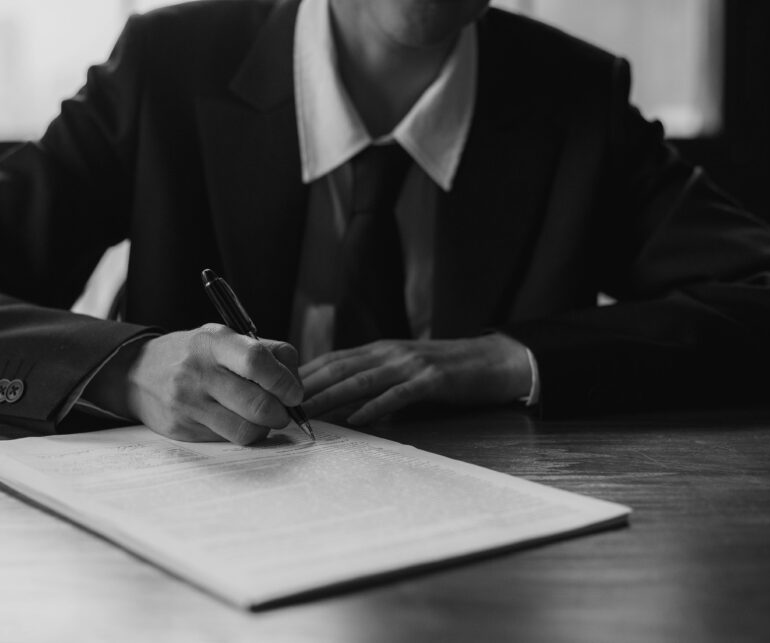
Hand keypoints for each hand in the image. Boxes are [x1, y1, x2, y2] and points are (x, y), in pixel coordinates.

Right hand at [90, 324, 302, 444]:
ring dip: (264, 428)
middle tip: (283, 410)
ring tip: (261, 418)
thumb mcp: (225, 338)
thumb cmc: (195, 354)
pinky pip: (228, 440)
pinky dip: (241, 434)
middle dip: (281, 413)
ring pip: (246, 430)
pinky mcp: (182, 430)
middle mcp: (197, 371)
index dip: (284, 382)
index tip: (294, 393)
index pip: (257, 361)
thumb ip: (266, 352)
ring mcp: (187, 403)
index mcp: (213, 342)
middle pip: (257, 404)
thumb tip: (296, 383)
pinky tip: (235, 420)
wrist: (137, 373)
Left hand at [300, 334, 532, 425]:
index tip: (276, 388)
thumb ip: (375, 380)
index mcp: (380, 350)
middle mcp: (390, 353)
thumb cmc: (447, 370)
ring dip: (331, 396)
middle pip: (339, 367)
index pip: (332, 359)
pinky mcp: (432, 380)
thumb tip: (339, 404)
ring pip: (362, 379)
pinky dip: (376, 406)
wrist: (494, 361)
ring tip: (306, 411)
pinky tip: (358, 419)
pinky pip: (399, 394)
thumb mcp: (404, 369)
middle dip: (307, 385)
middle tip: (278, 403)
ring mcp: (410, 364)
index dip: (303, 373)